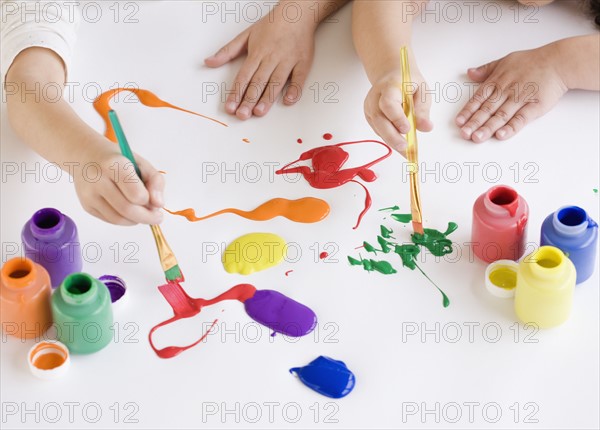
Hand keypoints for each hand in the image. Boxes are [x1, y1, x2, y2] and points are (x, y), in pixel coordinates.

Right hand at [73, 141, 164, 224]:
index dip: (149, 201)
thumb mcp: (141, 162)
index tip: (156, 202)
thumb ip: (155, 181)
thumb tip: (158, 204)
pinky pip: (110, 220)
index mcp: (114, 165)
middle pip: (127, 209)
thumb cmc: (118, 159)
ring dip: (136, 220)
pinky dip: (125, 220)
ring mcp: (89, 195)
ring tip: (143, 213)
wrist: (85, 156)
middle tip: (157, 217)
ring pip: (118, 219)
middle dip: (147, 217)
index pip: (136, 193)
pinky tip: (130, 211)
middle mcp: (98, 180)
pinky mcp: (87, 206)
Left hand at [204, 5, 316, 119]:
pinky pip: (298, 78)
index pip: (243, 77)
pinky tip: (288, 101)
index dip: (236, 93)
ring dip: (267, 98)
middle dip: (249, 100)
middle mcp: (271, 58)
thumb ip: (227, 51)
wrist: (296, 13)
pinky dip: (294, 89)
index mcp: (257, 53)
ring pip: (276, 82)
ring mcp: (288, 61)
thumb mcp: (245, 35)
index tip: (230, 107)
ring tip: (259, 112)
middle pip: (258, 82)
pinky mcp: (303, 62)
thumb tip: (209, 62)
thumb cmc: (272, 25)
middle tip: (242, 115)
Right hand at [364, 68, 432, 156]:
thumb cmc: (408, 82)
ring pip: (378, 128)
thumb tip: (426, 128)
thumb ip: (423, 109)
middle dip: (392, 136)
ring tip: (407, 153)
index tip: (407, 129)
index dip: (396, 117)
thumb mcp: (422, 90)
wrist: (390, 75)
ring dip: (392, 141)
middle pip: (379, 119)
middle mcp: (375, 97)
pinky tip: (401, 145)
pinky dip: (390, 139)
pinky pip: (379, 131)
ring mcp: (370, 108)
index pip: (388, 103)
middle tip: (405, 148)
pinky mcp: (370, 117)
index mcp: (389, 86)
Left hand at [455, 46, 567, 142]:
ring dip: (488, 127)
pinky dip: (511, 127)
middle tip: (464, 134)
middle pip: (487, 109)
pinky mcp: (534, 106)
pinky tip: (501, 135)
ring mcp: (520, 99)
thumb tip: (470, 73)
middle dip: (474, 122)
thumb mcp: (505, 61)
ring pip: (501, 115)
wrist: (558, 61)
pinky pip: (521, 118)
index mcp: (497, 81)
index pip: (478, 99)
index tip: (459, 122)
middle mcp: (506, 91)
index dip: (468, 111)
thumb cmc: (532, 61)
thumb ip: (486, 70)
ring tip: (477, 138)